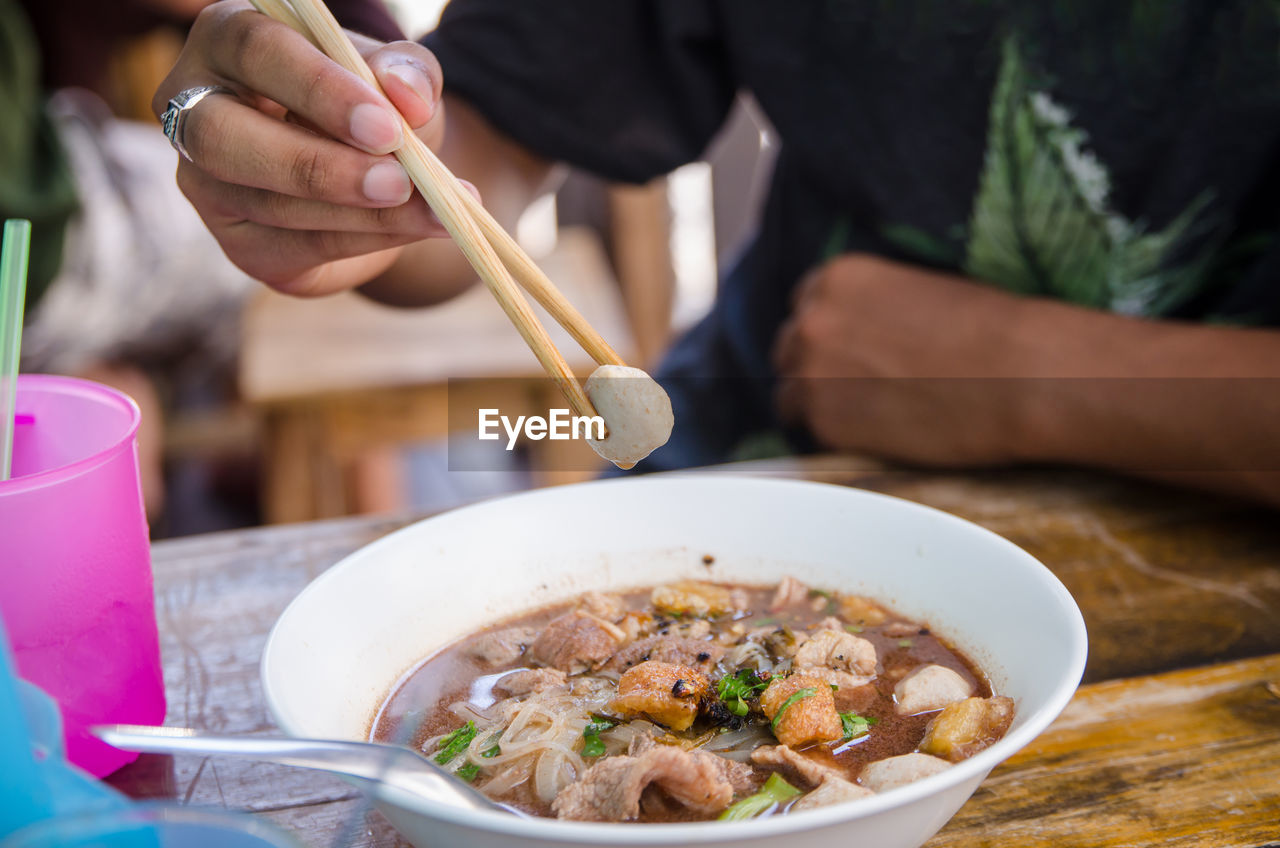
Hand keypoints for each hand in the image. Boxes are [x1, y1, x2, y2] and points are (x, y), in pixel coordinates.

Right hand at [153, 0, 452, 294]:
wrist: (372, 174)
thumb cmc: (368, 104)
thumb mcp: (393, 76)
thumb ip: (405, 71)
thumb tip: (407, 93)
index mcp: (226, 40)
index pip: (254, 51)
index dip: (319, 89)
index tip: (387, 126)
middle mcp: (194, 110)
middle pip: (224, 138)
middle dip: (317, 165)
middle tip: (399, 181)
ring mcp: (206, 185)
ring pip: (271, 204)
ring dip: (363, 214)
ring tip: (434, 210)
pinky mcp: (240, 244)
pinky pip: (300, 247)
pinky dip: (370, 239)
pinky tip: (420, 228)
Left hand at [774, 253, 1036, 465]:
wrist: (1022, 374)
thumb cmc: (990, 328)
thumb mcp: (916, 290)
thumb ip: (870, 307)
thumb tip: (857, 333)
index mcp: (836, 277)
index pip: (803, 307)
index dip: (824, 333)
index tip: (842, 351)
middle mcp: (812, 321)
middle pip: (788, 352)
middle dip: (813, 368)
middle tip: (851, 388)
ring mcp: (813, 375)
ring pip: (791, 398)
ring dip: (817, 406)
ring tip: (864, 416)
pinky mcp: (827, 425)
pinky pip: (816, 435)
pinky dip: (840, 438)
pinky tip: (879, 435)